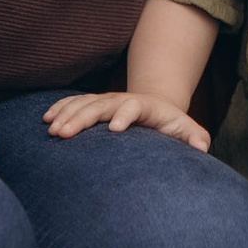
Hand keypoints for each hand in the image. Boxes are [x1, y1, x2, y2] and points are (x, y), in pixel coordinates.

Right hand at [43, 88, 210, 148]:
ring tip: (52, 130)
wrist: (156, 106)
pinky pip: (74, 103)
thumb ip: (195, 137)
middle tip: (65, 134)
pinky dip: (60, 108)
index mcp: (145, 106)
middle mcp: (122, 99)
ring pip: (84, 103)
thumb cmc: (171, 125)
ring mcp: (107, 100)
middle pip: (101, 104)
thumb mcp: (187, 130)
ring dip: (67, 114)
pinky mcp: (95, 104)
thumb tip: (201, 147)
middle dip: (82, 118)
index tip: (114, 129)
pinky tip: (46, 118)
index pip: (133, 106)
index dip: (125, 115)